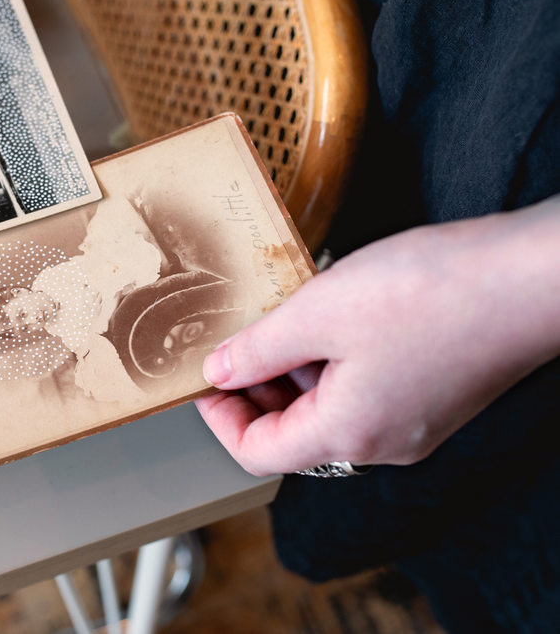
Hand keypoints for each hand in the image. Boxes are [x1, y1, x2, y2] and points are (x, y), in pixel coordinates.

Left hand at [196, 198, 559, 475]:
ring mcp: (413, 421)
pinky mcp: (434, 394)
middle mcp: (382, 442)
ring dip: (295, 368)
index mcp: (347, 434)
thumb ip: (258, 349)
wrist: (531, 276)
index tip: (204, 376)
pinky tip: (332, 313)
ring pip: (328, 408)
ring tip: (286, 315)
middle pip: (291, 433)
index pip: (256, 454)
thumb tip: (218, 372)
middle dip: (255, 388)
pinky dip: (334, 360)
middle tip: (240, 338)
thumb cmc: (432, 292)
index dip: (218, 416)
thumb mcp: (318, 313)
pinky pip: (364, 390)